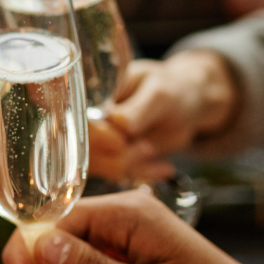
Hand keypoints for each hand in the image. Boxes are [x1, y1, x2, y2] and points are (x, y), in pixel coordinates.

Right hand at [95, 51, 237, 176]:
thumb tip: (117, 122)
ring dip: (130, 165)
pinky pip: (122, 175)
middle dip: (116, 155)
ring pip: (102, 166)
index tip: (117, 141)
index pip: (77, 119)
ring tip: (153, 151)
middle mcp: (91, 120)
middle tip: (146, 148)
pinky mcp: (117, 159)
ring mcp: (102, 142)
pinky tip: (165, 168)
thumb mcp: (158, 93)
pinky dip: (144, 174)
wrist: (185, 104)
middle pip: (86, 149)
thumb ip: (138, 108)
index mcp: (92, 95)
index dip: (94, 135)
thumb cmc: (170, 88)